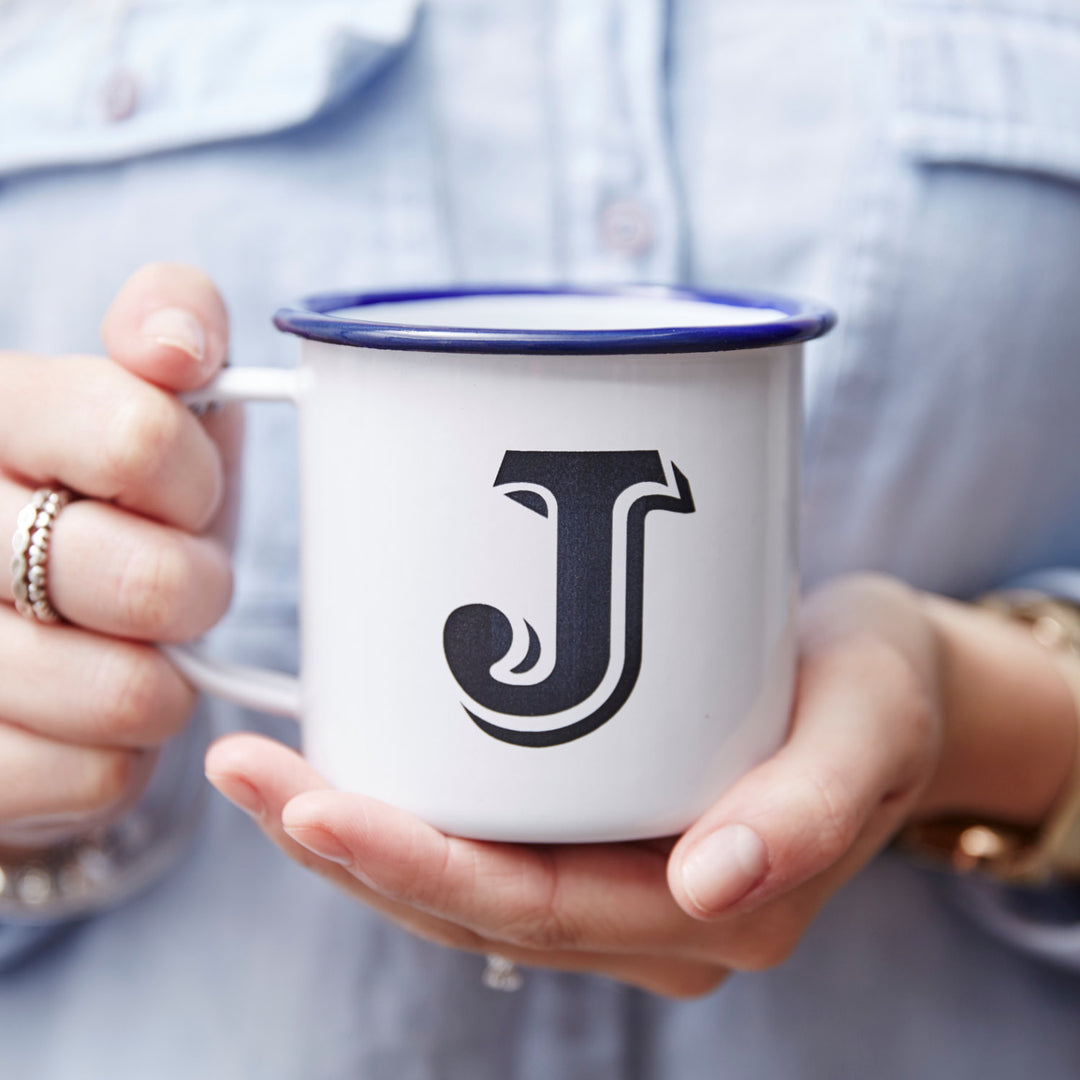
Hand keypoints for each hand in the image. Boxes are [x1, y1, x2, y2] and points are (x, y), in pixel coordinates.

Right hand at [0, 263, 236, 850]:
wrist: (40, 630)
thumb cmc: (112, 504)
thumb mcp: (146, 399)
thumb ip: (170, 328)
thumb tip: (179, 344)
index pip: (135, 436)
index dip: (196, 484)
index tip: (185, 500)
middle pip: (141, 581)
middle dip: (193, 591)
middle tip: (176, 588)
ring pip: (123, 693)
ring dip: (162, 682)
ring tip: (131, 653)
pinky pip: (96, 777)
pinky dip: (121, 756)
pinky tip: (86, 718)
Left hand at [204, 575, 968, 996]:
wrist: (887, 679)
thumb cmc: (880, 691)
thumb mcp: (871, 727)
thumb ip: (811, 810)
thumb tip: (712, 886)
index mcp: (712, 910)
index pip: (532, 911)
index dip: (412, 867)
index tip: (310, 805)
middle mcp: (650, 912)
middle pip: (469, 903)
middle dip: (349, 848)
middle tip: (249, 771)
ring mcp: (620, 876)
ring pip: (462, 879)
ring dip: (357, 832)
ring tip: (260, 767)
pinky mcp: (603, 826)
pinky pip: (486, 836)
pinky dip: (408, 805)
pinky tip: (347, 753)